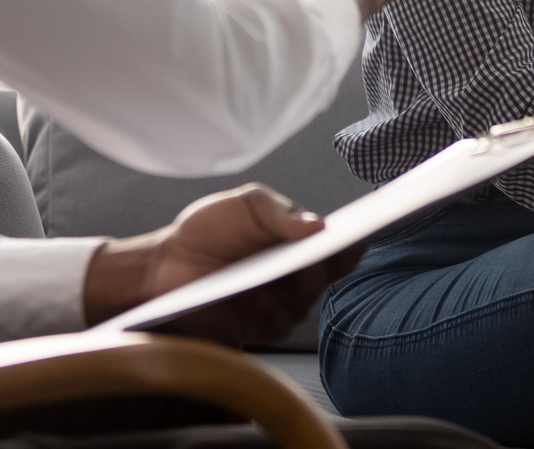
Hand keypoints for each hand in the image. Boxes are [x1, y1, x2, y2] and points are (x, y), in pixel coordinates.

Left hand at [82, 184, 364, 345]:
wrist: (164, 263)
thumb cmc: (208, 230)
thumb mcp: (246, 204)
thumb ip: (280, 211)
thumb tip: (318, 225)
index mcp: (299, 244)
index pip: (340, 246)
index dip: (358, 238)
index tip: (369, 226)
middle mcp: (296, 278)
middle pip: (328, 273)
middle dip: (329, 259)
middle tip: (329, 244)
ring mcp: (279, 305)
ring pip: (306, 299)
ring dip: (299, 283)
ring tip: (294, 263)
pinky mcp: (257, 329)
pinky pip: (278, 322)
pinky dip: (274, 306)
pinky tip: (262, 288)